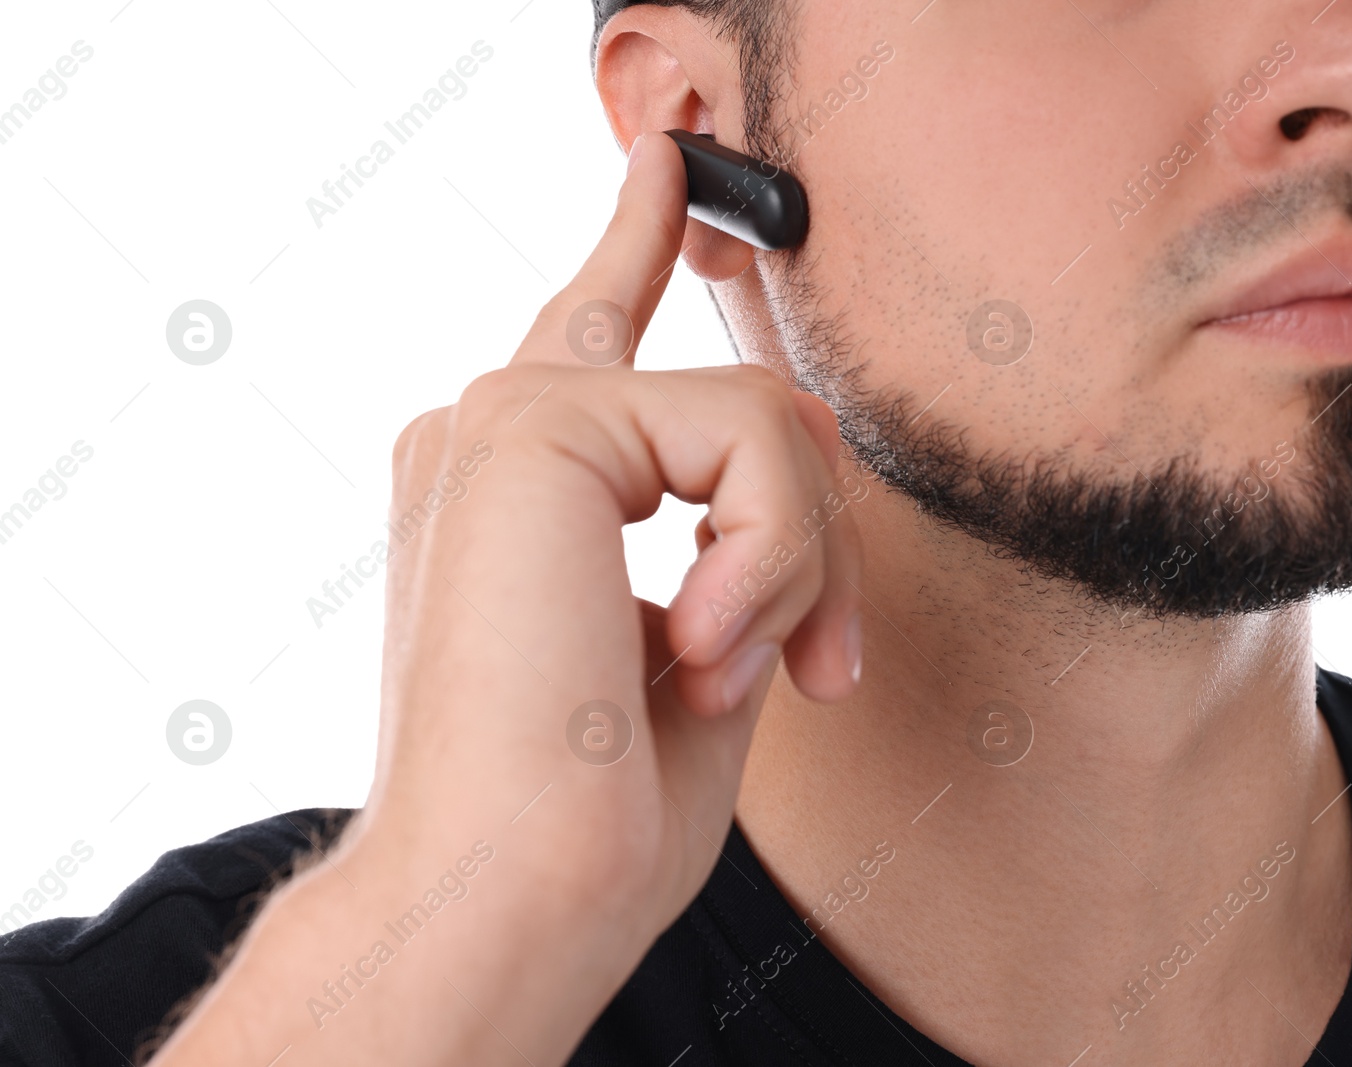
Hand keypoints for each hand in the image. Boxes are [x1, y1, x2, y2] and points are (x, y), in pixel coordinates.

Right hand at [150, 131, 862, 1065]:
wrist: (510, 890)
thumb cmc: (592, 810)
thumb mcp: (702, 647)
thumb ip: (734, 532)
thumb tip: (795, 442)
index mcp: (509, 493)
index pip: (588, 334)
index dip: (632, 240)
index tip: (664, 167)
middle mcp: (494, 436)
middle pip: (728, 401)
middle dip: (806, 530)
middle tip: (821, 666)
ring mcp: (506, 417)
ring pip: (754, 417)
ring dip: (794, 565)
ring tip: (737, 674)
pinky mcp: (537, 419)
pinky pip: (747, 436)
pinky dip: (770, 556)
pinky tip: (704, 645)